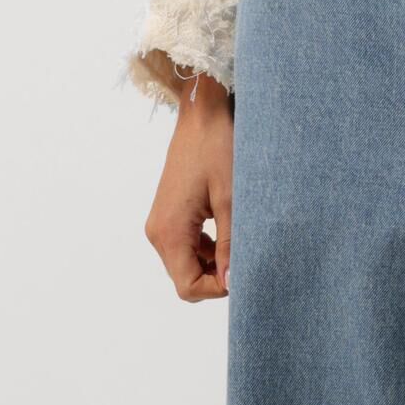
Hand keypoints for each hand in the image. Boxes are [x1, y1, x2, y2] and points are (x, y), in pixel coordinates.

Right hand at [144, 73, 233, 299]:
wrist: (201, 116)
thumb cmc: (217, 150)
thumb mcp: (232, 200)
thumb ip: (231, 245)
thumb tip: (233, 282)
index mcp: (170, 231)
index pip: (188, 286)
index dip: (217, 288)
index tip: (243, 272)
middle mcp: (158, 231)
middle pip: (185, 278)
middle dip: (216, 276)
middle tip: (245, 255)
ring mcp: (161, 223)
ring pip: (186, 264)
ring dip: (213, 263)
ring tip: (239, 239)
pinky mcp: (168, 215)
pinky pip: (186, 247)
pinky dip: (207, 249)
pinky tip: (227, 230)